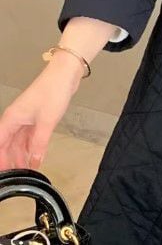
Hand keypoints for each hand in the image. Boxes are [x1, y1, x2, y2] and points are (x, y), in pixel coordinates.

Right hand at [0, 51, 83, 169]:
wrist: (65, 74)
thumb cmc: (53, 91)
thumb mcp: (46, 122)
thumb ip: (39, 144)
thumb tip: (34, 162)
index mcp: (11, 120)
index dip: (1, 160)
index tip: (4, 175)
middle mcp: (15, 119)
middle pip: (7, 145)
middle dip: (11, 160)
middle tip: (16, 176)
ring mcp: (26, 118)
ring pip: (19, 141)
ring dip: (22, 155)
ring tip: (25, 170)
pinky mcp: (36, 116)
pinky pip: (30, 136)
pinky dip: (31, 146)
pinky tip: (35, 156)